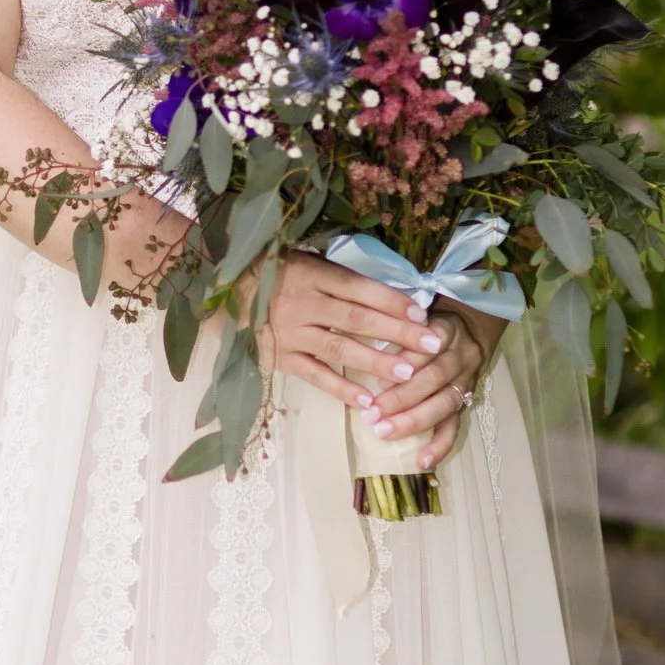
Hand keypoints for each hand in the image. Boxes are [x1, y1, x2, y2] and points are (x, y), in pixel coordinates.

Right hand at [266, 255, 496, 469]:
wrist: (233, 289)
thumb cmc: (283, 273)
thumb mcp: (311, 263)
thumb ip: (345, 280)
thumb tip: (396, 298)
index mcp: (313, 275)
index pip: (358, 288)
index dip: (390, 300)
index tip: (421, 313)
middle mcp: (302, 303)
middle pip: (355, 319)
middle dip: (396, 332)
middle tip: (430, 343)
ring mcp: (290, 332)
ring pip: (338, 348)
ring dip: (374, 361)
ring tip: (407, 373)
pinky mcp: (280, 357)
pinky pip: (315, 375)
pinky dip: (341, 388)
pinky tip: (367, 401)